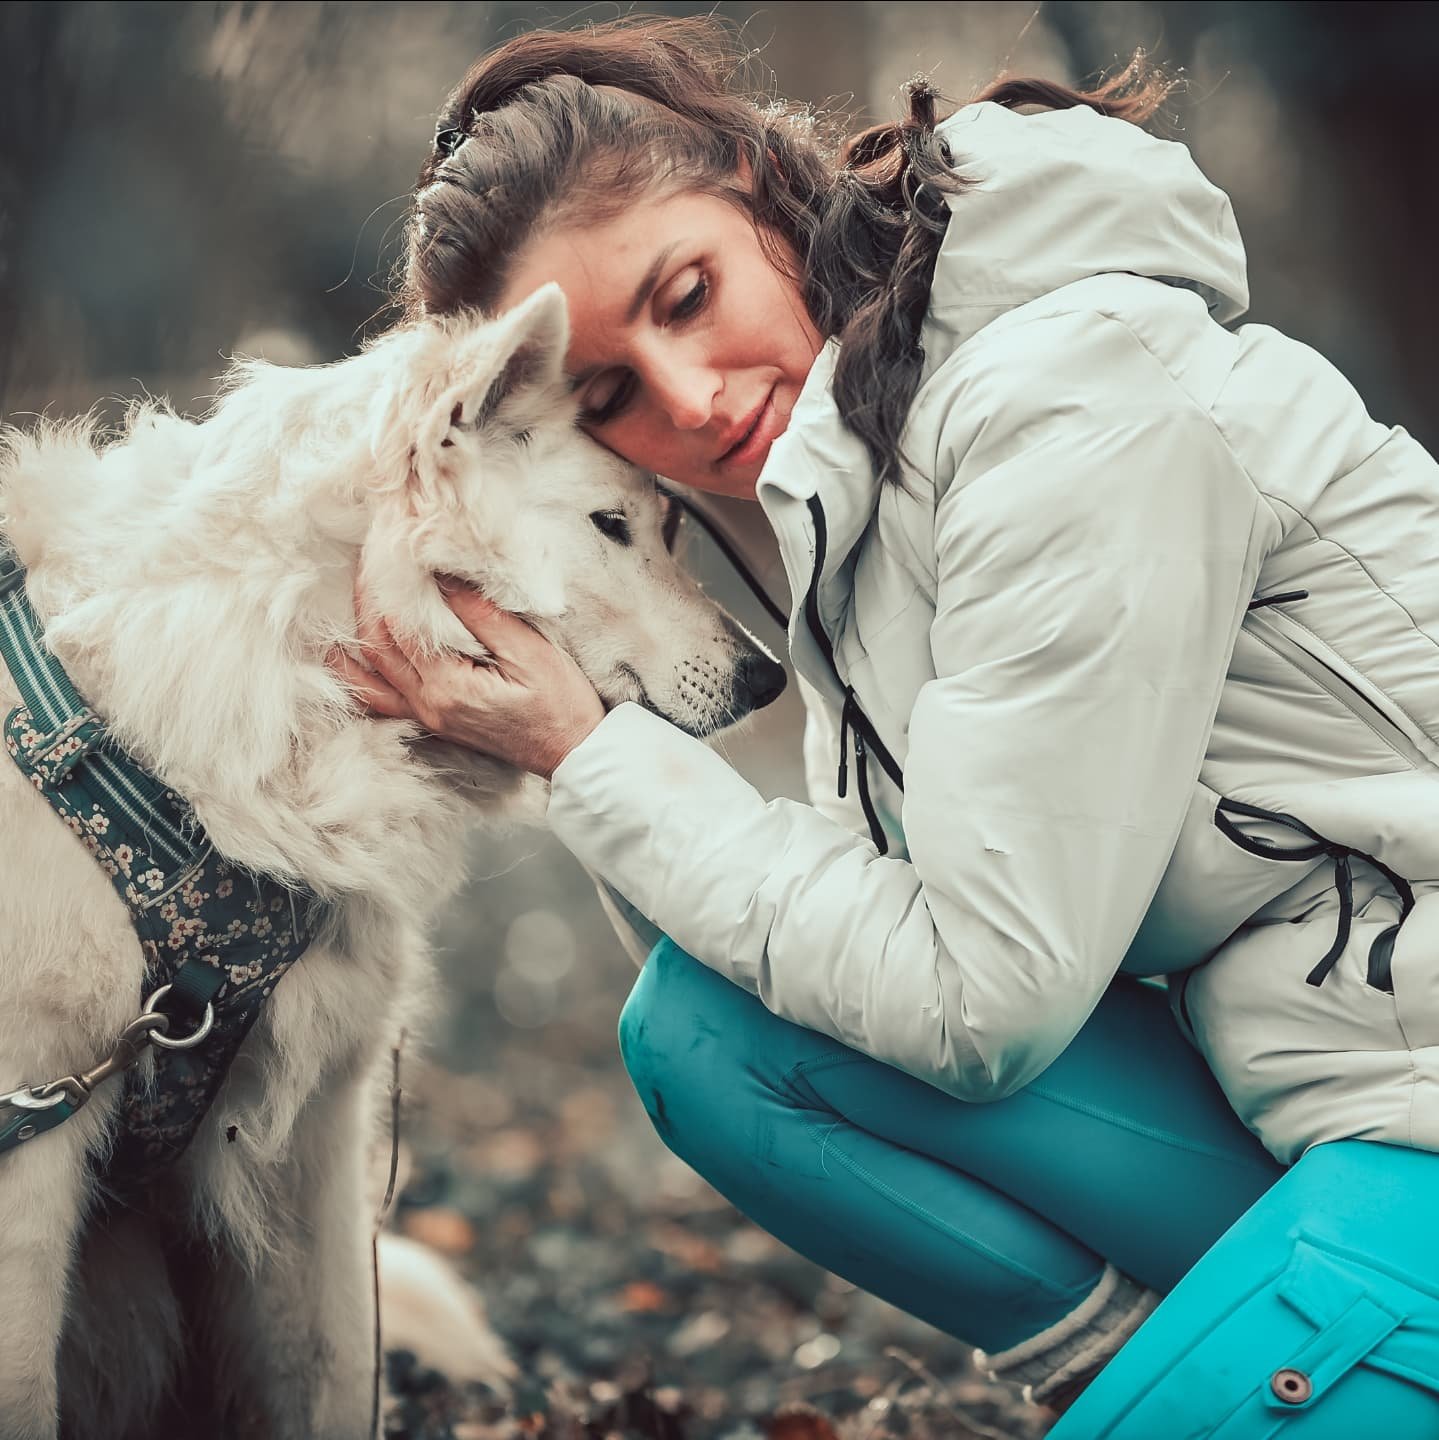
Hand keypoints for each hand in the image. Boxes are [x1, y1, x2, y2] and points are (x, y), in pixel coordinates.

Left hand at [329, 580, 604, 779]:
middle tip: (366, 559)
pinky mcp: (433, 722)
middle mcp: (428, 705)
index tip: (386, 548)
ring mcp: (427, 718)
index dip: (388, 584)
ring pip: (369, 675)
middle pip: (377, 646)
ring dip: (354, 637)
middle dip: (366, 600)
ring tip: (349, 600)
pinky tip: (350, 658)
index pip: (400, 625)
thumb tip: (443, 576)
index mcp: (449, 686)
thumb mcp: (530, 653)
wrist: (574, 752)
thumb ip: (482, 616)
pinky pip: (380, 700)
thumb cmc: (561, 704)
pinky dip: (359, 676)